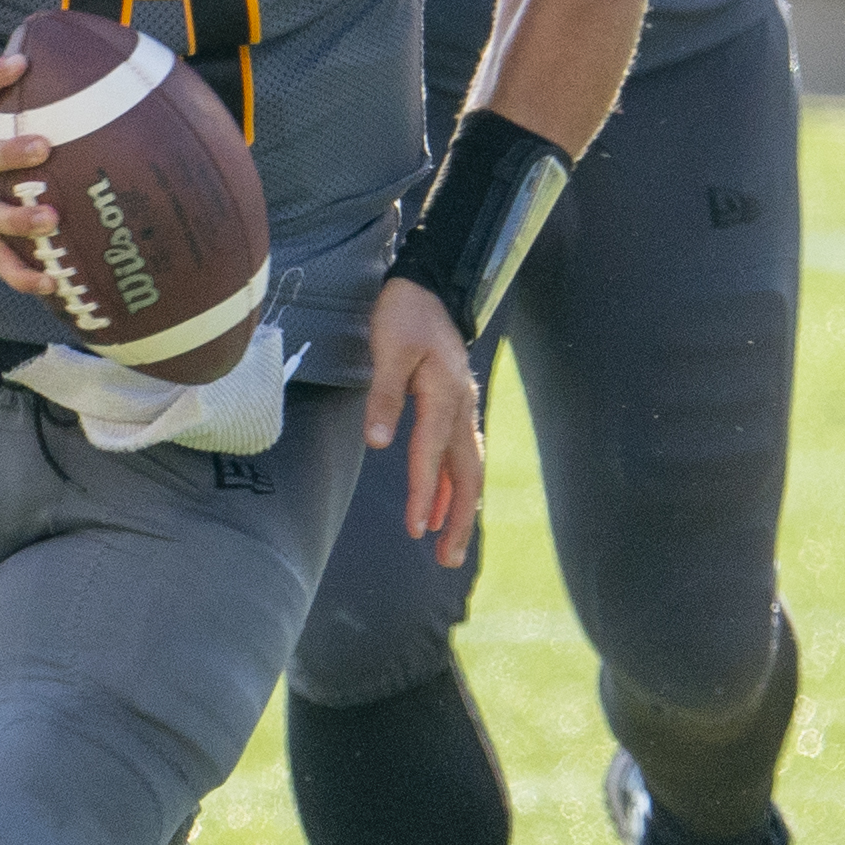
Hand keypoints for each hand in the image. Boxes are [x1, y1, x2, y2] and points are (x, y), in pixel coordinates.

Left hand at [365, 278, 481, 564]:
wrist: (432, 285)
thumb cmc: (405, 315)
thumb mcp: (387, 348)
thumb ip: (383, 395)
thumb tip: (378, 443)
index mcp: (444, 395)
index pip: (431, 454)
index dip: (422, 493)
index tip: (414, 530)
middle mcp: (461, 408)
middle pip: (466, 475)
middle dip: (459, 520)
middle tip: (448, 560)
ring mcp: (463, 409)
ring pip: (467, 470)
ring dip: (459, 509)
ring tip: (447, 548)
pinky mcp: (457, 408)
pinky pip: (461, 456)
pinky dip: (452, 485)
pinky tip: (439, 507)